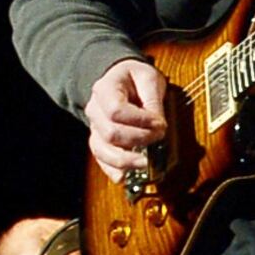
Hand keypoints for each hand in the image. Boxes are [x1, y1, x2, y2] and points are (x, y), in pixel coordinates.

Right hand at [85, 58, 169, 175]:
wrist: (120, 80)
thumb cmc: (136, 78)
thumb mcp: (149, 78)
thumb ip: (153, 100)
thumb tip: (158, 124)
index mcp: (104, 89)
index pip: (116, 110)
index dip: (139, 120)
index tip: (160, 124)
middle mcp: (94, 110)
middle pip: (110, 133)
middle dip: (137, 140)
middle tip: (159, 139)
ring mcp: (95, 127)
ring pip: (102, 150)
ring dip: (126, 160)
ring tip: (147, 163)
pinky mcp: (99, 141)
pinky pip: (101, 159)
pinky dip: (113, 170)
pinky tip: (125, 177)